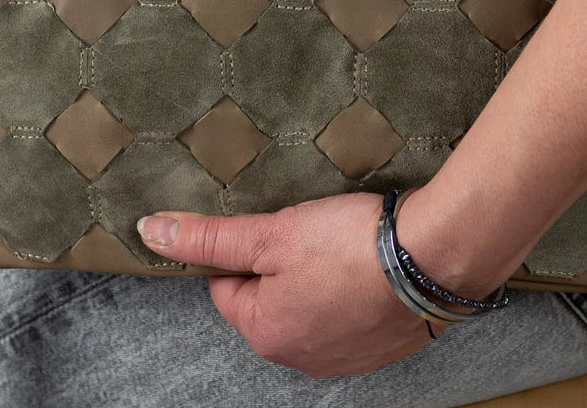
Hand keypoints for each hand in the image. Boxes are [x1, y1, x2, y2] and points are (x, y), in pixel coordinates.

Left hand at [137, 192, 444, 378]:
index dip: (247, 249)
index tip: (277, 227)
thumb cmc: (352, 245)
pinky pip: (353, 318)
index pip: (228, 287)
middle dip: (285, 267)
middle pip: (271, 301)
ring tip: (344, 246)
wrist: (436, 258)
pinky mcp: (383, 347)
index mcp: (264, 332)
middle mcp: (300, 356)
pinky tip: (371, 266)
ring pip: (313, 310)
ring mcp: (345, 358)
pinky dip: (356, 294)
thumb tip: (150, 233)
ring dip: (321, 281)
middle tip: (312, 232)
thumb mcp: (272, 233)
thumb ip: (210, 238)